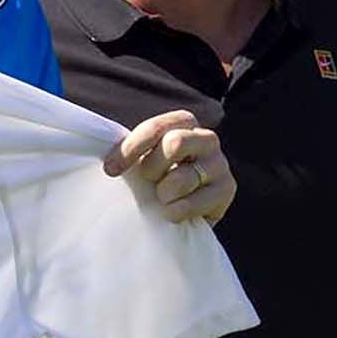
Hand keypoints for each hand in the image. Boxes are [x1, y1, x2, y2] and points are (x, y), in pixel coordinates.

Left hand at [103, 110, 234, 224]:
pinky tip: (172, 214)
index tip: (111, 170)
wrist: (182, 214)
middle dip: (152, 168)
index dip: (130, 149)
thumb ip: (131, 153)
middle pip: (175, 143)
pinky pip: (193, 202)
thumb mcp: (142, 161)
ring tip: (162, 200)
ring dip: (163, 194)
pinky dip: (175, 212)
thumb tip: (108, 163)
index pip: (155, 128)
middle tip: (147, 182)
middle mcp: (206, 138)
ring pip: (183, 177)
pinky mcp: (227, 189)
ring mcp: (219, 163)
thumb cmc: (156, 181)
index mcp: (183, 122)